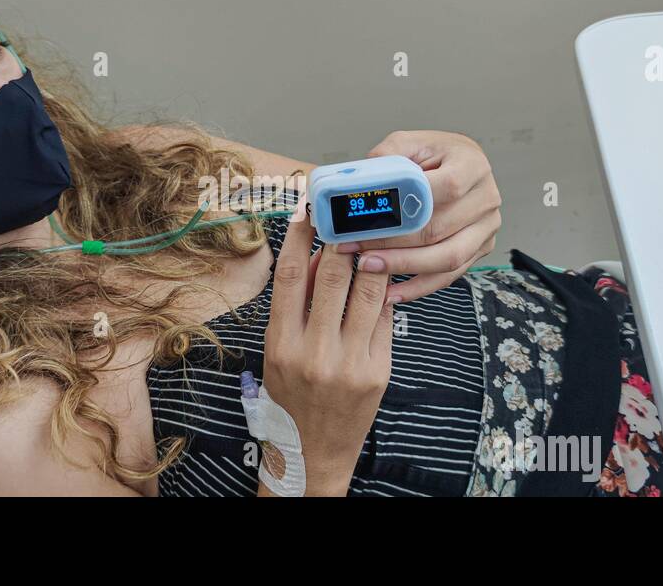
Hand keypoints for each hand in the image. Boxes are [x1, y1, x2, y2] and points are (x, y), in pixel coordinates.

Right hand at [261, 200, 394, 495]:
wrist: (314, 452)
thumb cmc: (291, 398)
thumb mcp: (276, 355)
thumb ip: (293, 310)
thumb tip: (315, 257)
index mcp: (281, 343)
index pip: (292, 275)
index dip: (301, 236)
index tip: (309, 210)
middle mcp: (314, 351)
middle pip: (333, 275)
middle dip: (343, 238)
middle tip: (349, 214)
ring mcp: (350, 361)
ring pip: (367, 289)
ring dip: (371, 257)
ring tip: (371, 239)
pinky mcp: (378, 369)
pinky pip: (385, 317)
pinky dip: (383, 292)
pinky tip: (381, 278)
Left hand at [338, 130, 501, 302]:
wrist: (460, 164)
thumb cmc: (434, 155)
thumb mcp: (409, 142)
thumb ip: (386, 156)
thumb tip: (359, 183)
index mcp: (471, 164)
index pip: (444, 189)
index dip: (406, 209)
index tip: (369, 221)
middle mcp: (486, 197)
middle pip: (440, 230)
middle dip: (394, 244)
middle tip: (358, 250)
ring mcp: (486, 227)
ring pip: (447, 258)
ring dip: (404, 267)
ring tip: (370, 267)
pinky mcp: (480, 249)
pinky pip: (449, 276)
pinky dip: (418, 287)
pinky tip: (391, 292)